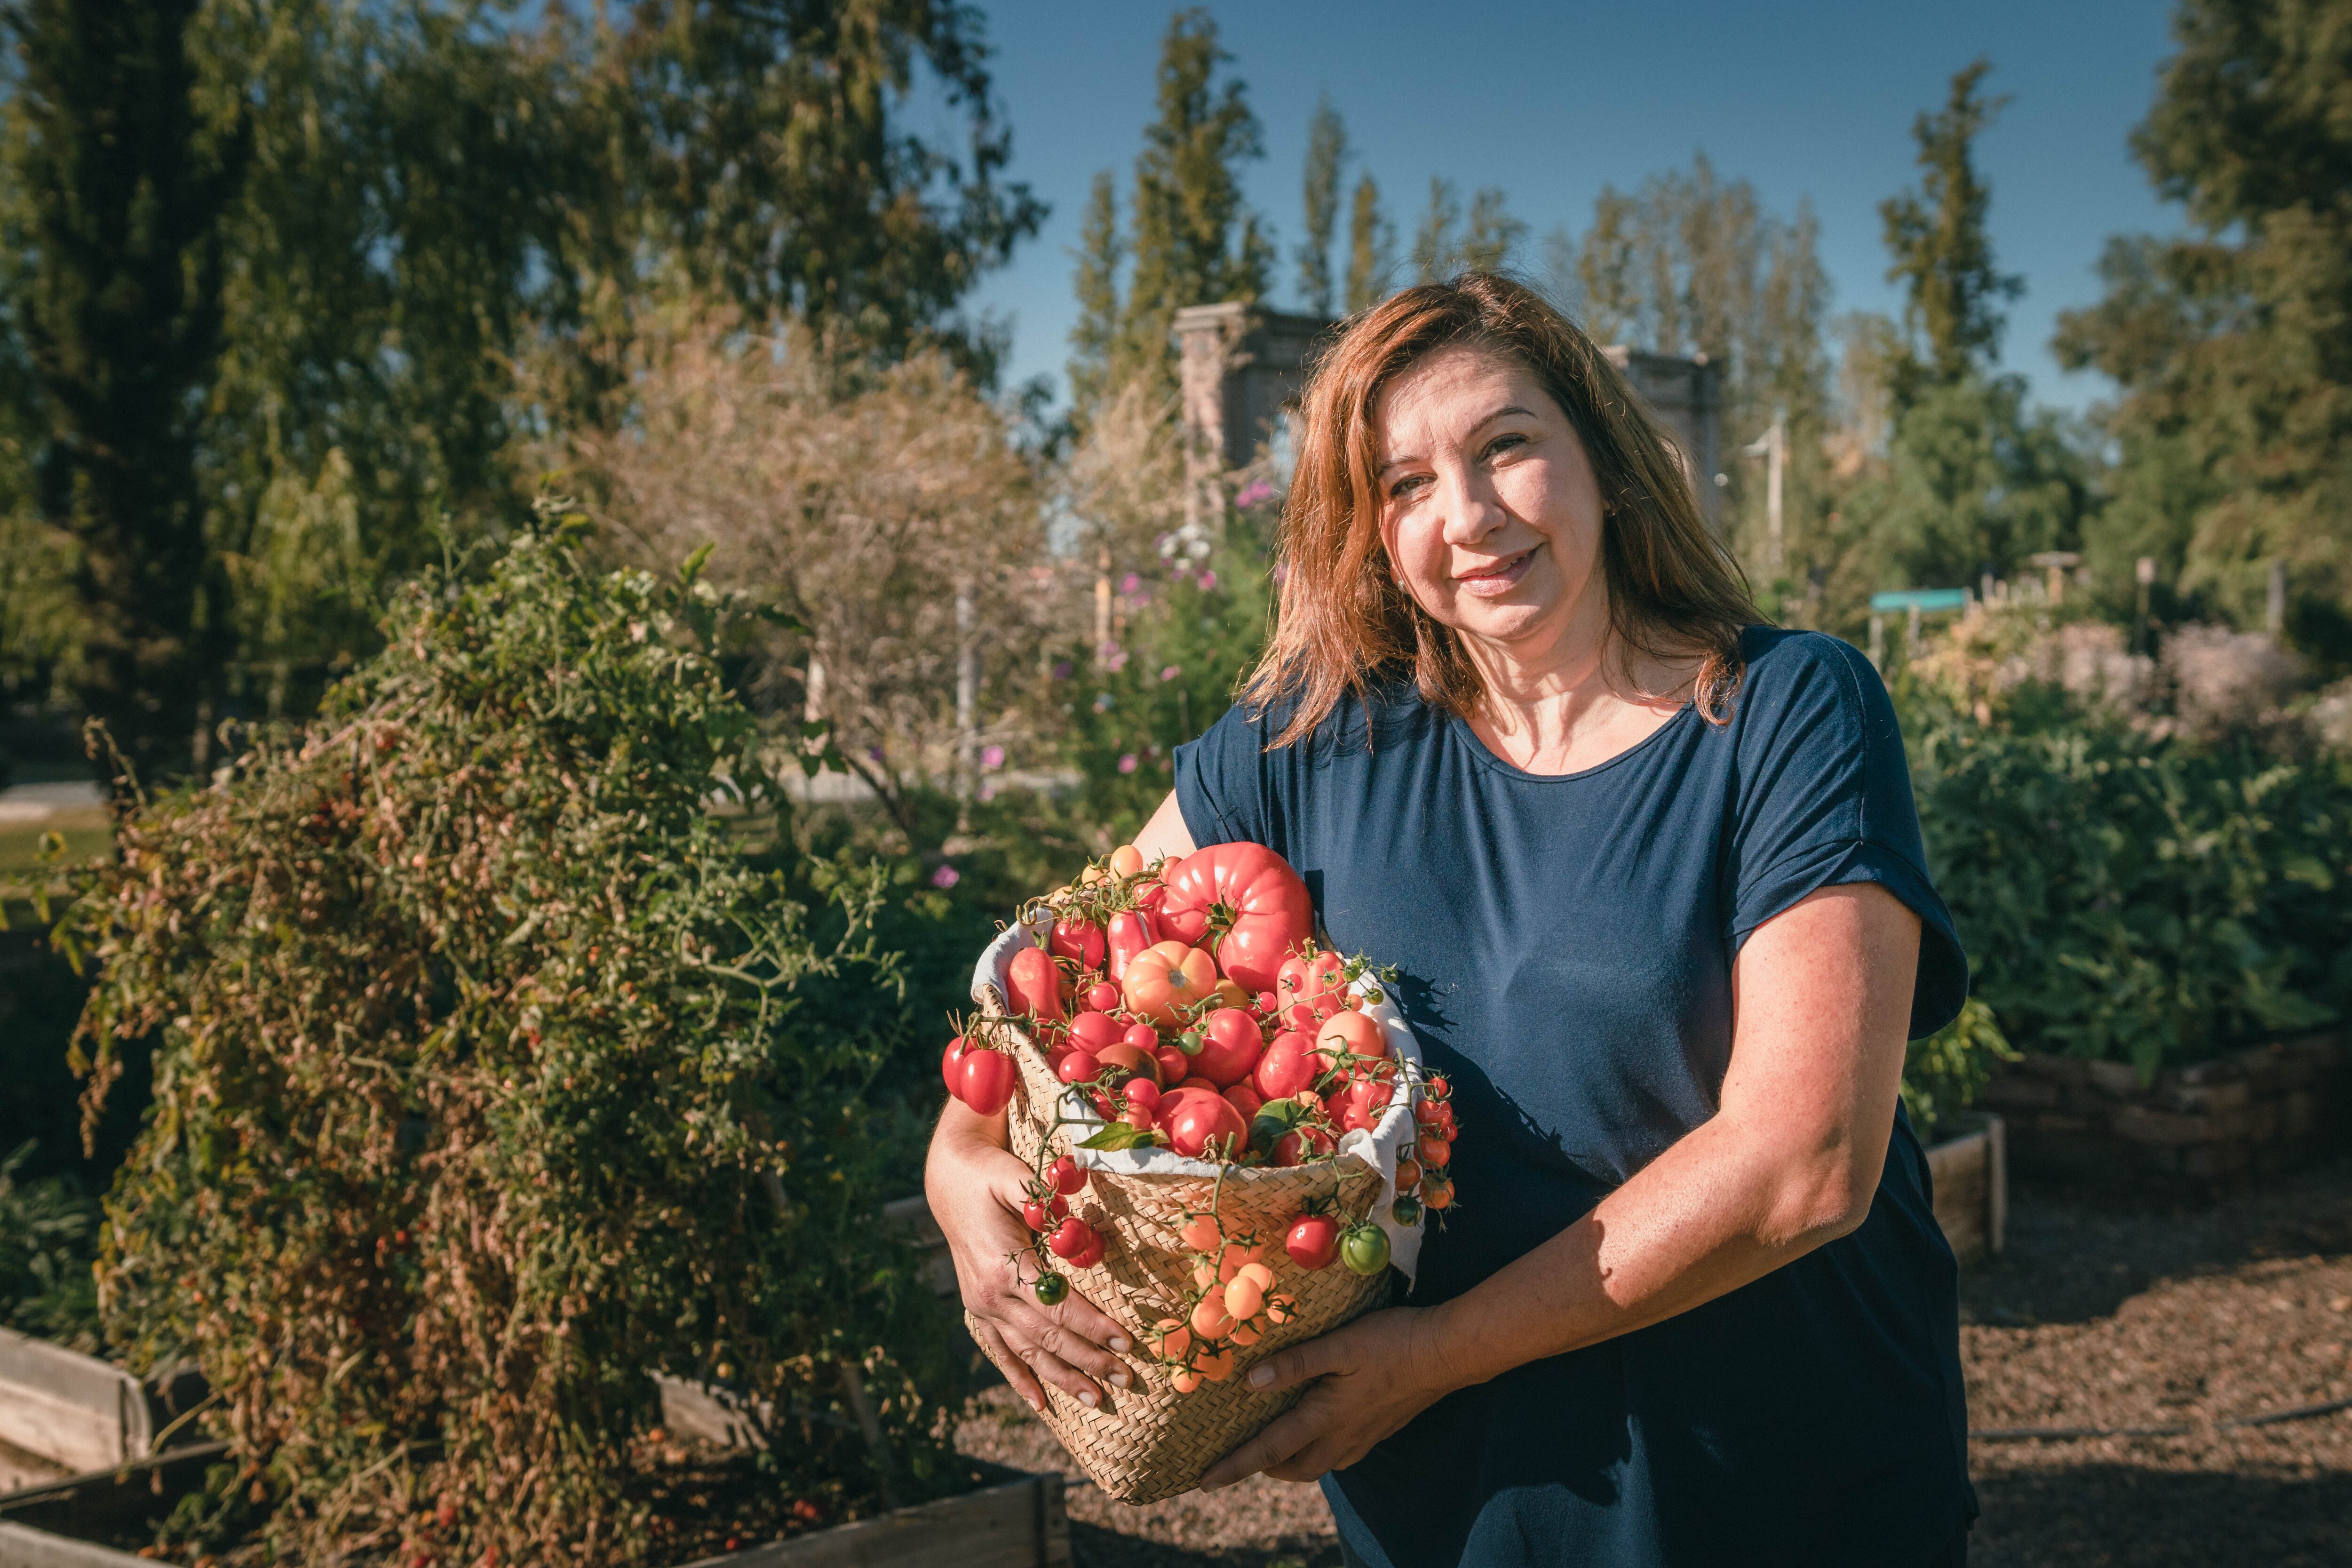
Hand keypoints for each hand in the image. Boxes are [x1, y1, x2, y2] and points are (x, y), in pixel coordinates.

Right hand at [925, 1103, 1132, 1413]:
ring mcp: (982, 1306)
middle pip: (1048, 1337)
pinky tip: (1040, 1405)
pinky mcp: (978, 1308)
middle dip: (1089, 1359)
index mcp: (1003, 1267)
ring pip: (1028, 1352)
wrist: (950, 1181)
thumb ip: (1041, 1198)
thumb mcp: (1015, 1177)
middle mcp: (990, 1295)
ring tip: (1097, 1400)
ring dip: (1063, 1378)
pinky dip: (1020, 1378)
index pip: (1058, 1307)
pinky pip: (1001, 1351)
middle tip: (1127, 1378)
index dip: (1093, 1327)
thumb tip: (1072, 1219)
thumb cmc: (990, 1175)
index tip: (1127, 1341)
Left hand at [1196, 1305, 1461, 1488]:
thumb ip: (1294, 1363)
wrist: (1448, 1352)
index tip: (1202, 1481)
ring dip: (1291, 1462)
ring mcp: (1364, 1436)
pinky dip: (1318, 1451)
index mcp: (1325, 1418)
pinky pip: (1340, 1453)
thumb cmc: (1391, 1341)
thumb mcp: (1338, 1345)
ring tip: (1273, 1446)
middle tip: (1237, 1458)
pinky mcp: (1380, 1428)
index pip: (1269, 1450)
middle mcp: (1342, 1437)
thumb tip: (1250, 1382)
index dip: (1233, 1466)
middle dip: (1262, 1469)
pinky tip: (1320, 1430)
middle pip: (1293, 1468)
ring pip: (1318, 1464)